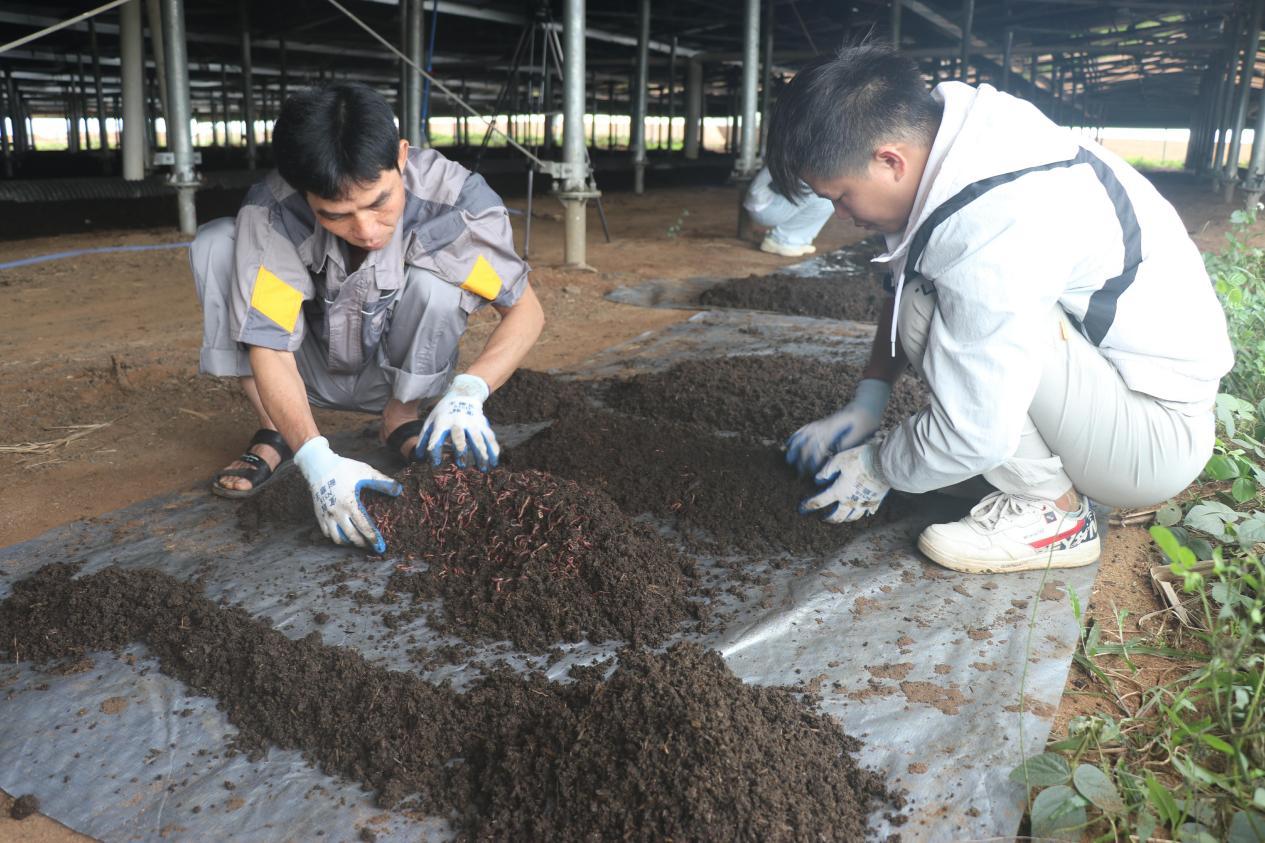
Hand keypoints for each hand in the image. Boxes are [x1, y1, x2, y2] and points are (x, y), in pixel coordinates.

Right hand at [293, 436, 401, 551]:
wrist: (319, 466)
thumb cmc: (344, 468)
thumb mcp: (365, 472)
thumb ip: (382, 482)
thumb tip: (399, 490)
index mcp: (349, 503)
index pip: (363, 526)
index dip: (373, 538)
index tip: (380, 546)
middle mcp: (336, 512)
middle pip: (351, 536)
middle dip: (363, 543)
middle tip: (371, 545)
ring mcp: (326, 515)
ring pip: (337, 538)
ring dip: (349, 542)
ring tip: (359, 541)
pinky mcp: (319, 515)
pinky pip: (327, 533)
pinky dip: (337, 537)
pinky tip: (345, 535)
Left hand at [420, 374, 498, 470]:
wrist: (463, 395)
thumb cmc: (444, 413)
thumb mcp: (431, 421)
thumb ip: (424, 438)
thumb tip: (418, 456)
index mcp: (442, 422)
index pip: (437, 437)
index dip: (435, 451)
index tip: (435, 464)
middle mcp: (458, 422)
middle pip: (459, 437)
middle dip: (461, 451)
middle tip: (461, 465)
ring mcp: (473, 422)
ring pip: (478, 439)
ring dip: (481, 454)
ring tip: (482, 469)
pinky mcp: (483, 424)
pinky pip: (489, 437)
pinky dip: (493, 450)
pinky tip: (494, 462)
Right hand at [785, 378, 890, 475]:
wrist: (866, 404)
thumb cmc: (867, 420)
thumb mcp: (860, 434)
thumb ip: (846, 444)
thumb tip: (833, 454)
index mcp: (834, 429)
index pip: (819, 446)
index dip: (814, 460)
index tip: (812, 472)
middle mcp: (825, 426)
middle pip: (808, 442)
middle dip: (802, 458)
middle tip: (800, 472)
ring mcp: (823, 423)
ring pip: (804, 435)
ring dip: (796, 447)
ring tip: (788, 459)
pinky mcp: (824, 423)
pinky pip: (807, 428)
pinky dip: (797, 435)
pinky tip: (791, 441)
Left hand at [799, 439, 889, 523]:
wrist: (886, 463)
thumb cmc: (861, 460)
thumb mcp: (839, 460)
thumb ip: (826, 471)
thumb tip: (818, 480)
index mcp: (839, 491)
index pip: (819, 502)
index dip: (808, 506)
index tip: (802, 508)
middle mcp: (851, 501)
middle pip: (837, 516)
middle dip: (828, 519)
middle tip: (822, 518)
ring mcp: (864, 503)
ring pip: (852, 517)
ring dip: (844, 519)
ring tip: (841, 517)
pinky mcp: (876, 501)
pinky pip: (867, 512)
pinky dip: (862, 514)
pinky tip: (861, 512)